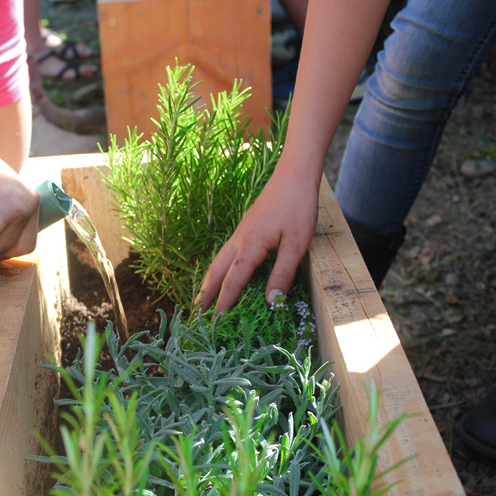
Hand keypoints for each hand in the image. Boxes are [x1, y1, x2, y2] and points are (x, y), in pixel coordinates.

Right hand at [197, 160, 320, 311]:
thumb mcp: (297, 244)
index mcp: (250, 247)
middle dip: (207, 293)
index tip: (215, 321)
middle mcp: (240, 240)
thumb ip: (283, 273)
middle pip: (217, 271)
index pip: (233, 281)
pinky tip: (222, 269)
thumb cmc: (298, 207)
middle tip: (197, 313)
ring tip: (202, 296)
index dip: (224, 302)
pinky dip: (218, 266)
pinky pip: (225, 252)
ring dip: (209, 280)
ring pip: (219, 260)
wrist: (294, 174)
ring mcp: (241, 231)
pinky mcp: (246, 225)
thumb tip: (272, 302)